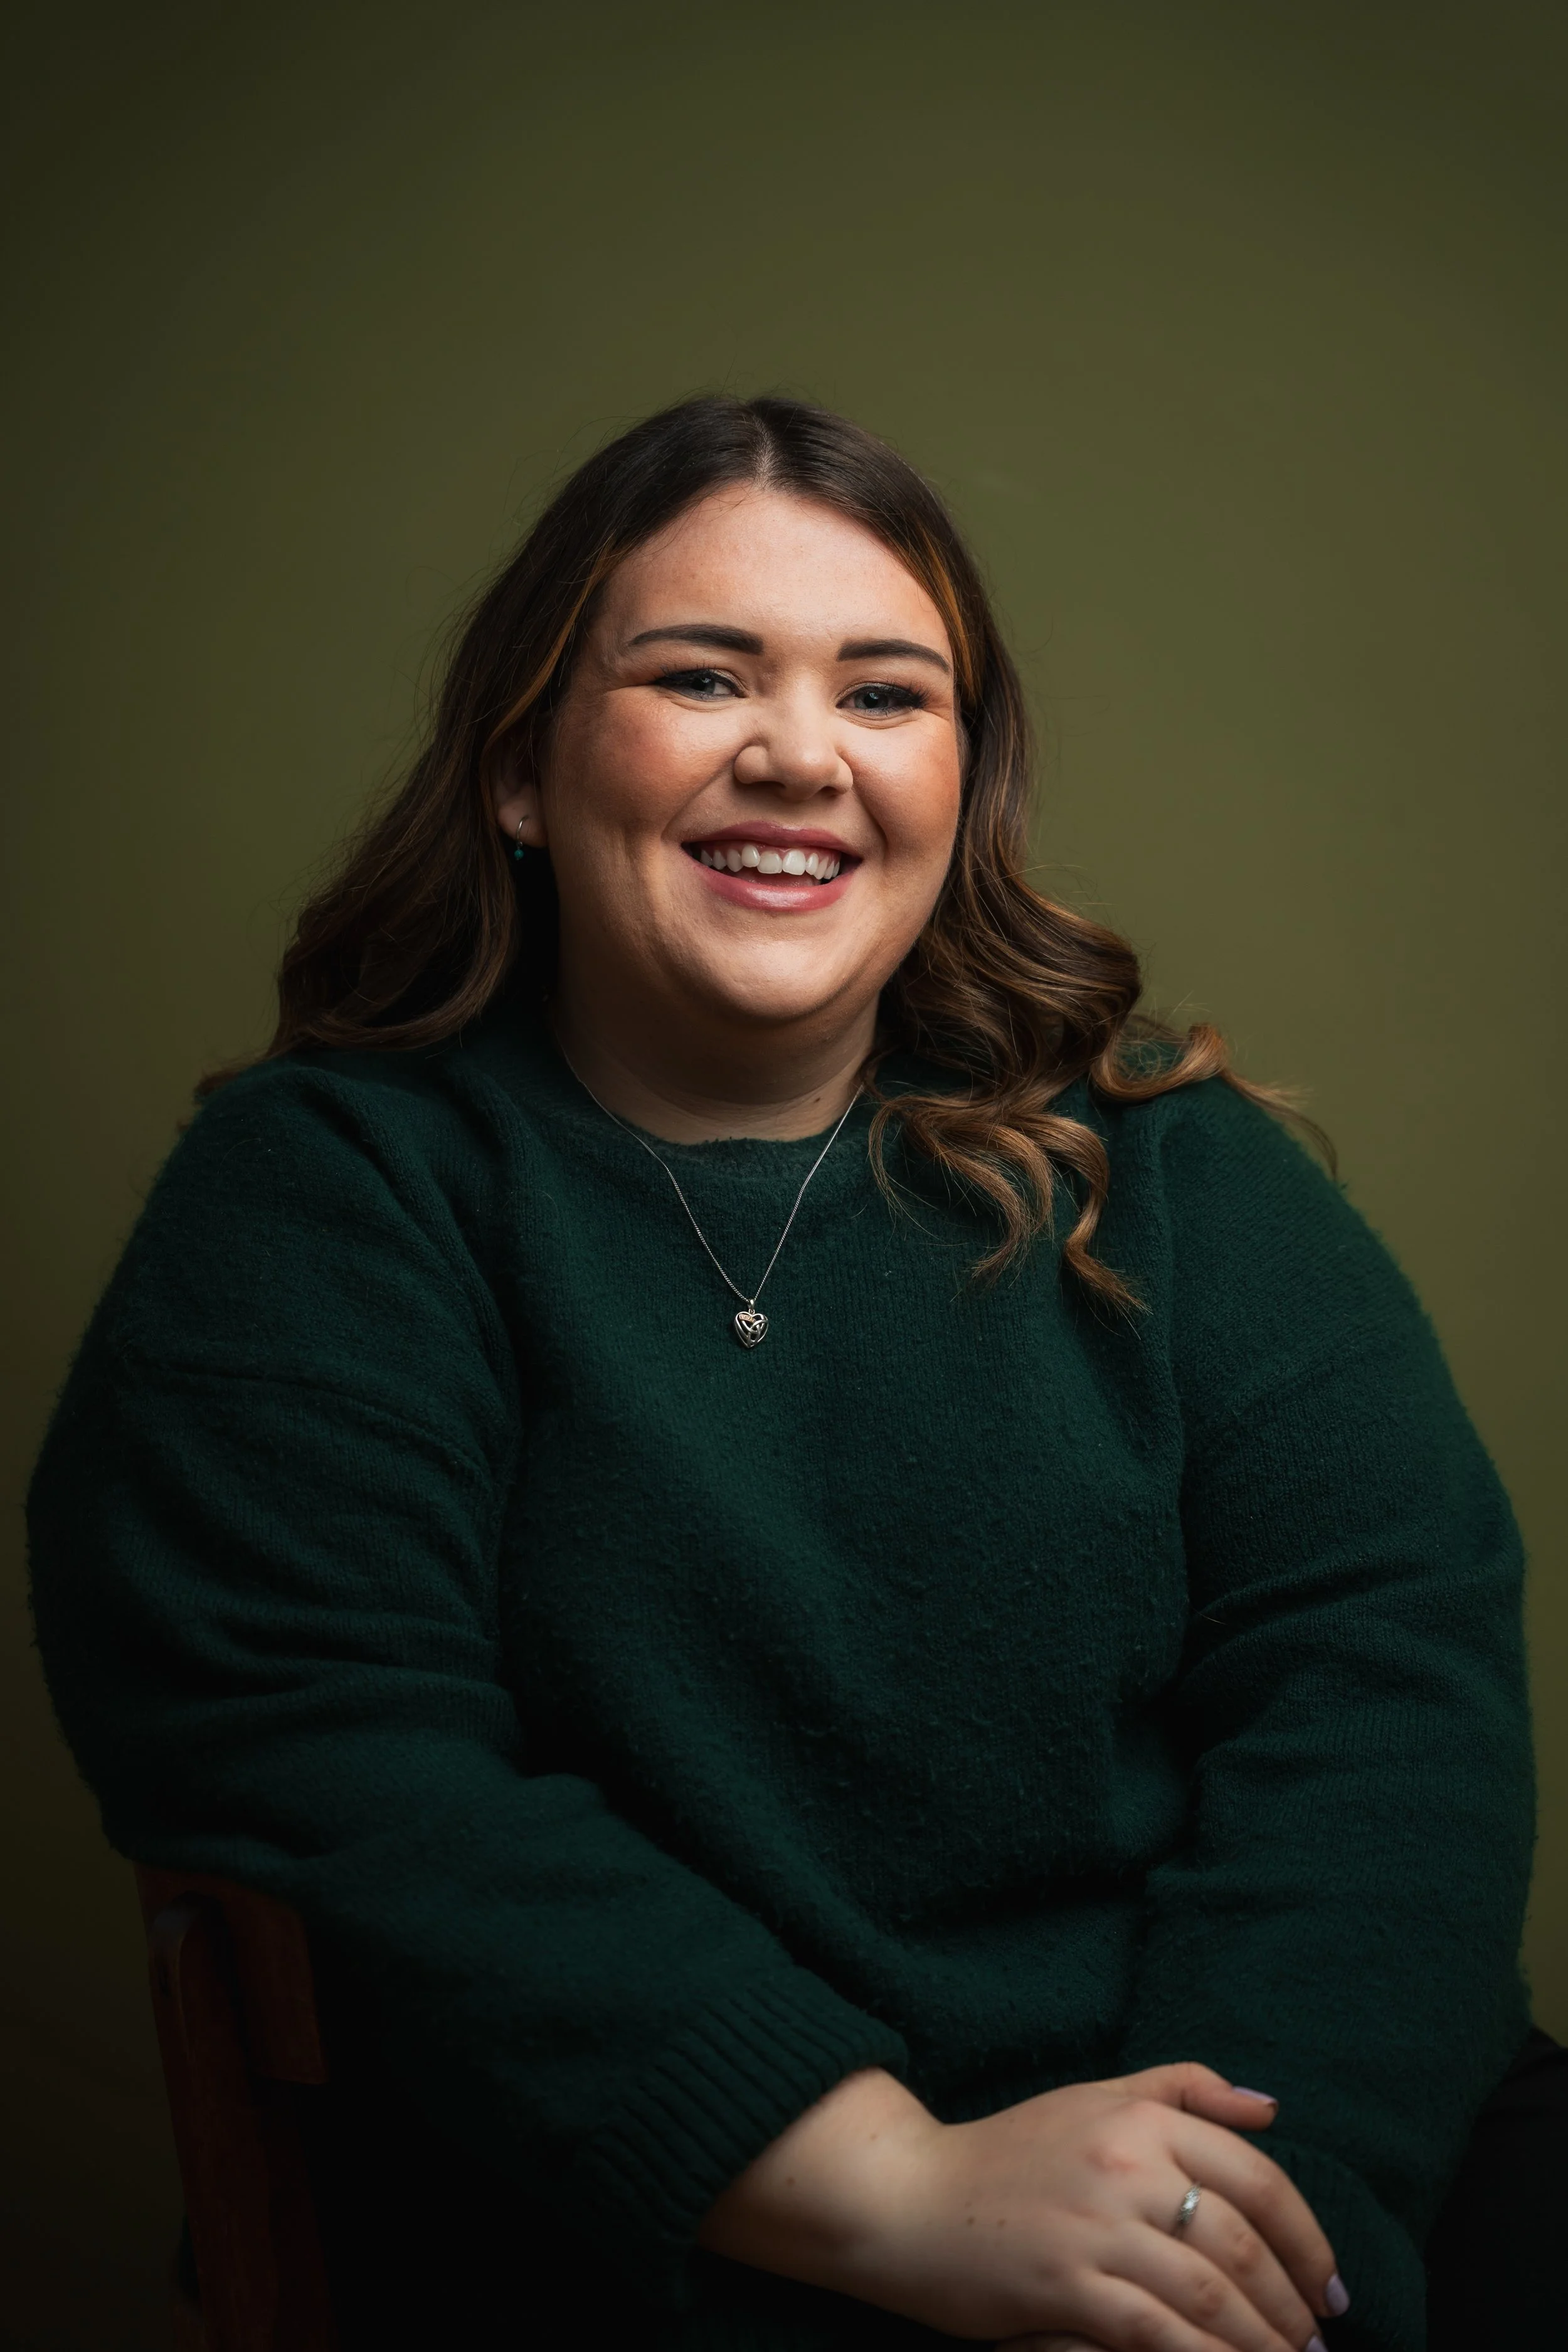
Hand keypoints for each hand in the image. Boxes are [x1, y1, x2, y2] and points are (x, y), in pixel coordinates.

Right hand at [699, 2063, 1341, 2351]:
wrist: (910, 2197)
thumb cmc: (1009, 2151)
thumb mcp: (1095, 2097)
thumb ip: (1182, 2089)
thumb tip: (1269, 2108)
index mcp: (1141, 2118)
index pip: (1257, 2179)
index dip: (1307, 2239)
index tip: (1330, 2286)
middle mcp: (1126, 2166)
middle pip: (1242, 2245)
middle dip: (1293, 2306)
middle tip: (1315, 2342)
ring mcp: (1096, 2229)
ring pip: (1211, 2296)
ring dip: (1262, 2342)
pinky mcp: (1067, 2288)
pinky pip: (1159, 2334)